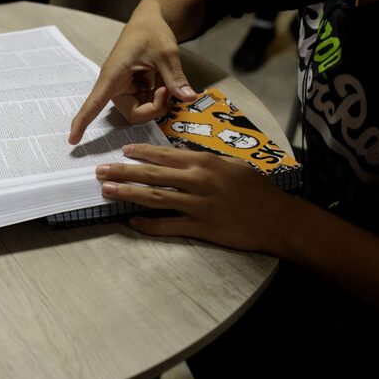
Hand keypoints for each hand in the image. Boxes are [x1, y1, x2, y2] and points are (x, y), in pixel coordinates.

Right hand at [69, 0, 197, 144]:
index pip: (94, 103)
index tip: (72, 140)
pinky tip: (161, 80)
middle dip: (155, 107)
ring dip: (158, 101)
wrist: (149, 21)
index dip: (83, 122)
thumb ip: (176, 78)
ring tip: (165, 79)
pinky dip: (158, 96)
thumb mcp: (167, 54)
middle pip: (133, 114)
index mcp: (113, 75)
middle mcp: (114, 86)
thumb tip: (189, 98)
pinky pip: (146, 104)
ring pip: (142, 111)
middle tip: (168, 88)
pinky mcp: (133, 90)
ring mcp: (124, 89)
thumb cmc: (151, 32)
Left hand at [96, 144, 297, 253]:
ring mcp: (198, 205)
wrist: (278, 218)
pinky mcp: (200, 227)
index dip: (141, 153)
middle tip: (100, 171)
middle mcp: (198, 181)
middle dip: (123, 172)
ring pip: (155, 198)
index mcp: (205, 162)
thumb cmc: (258, 190)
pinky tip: (132, 221)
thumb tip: (181, 159)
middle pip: (152, 175)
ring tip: (107, 191)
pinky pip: (168, 225)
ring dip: (127, 194)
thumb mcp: (233, 166)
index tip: (123, 152)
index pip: (165, 155)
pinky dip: (148, 224)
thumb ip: (206, 162)